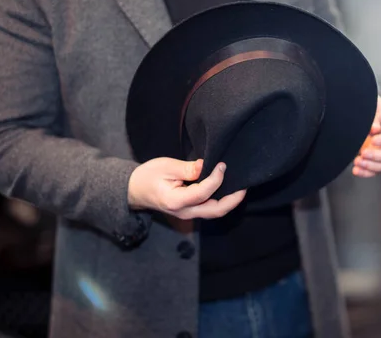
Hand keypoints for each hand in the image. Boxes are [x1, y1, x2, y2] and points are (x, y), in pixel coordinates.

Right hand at [128, 158, 245, 218]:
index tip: (222, 165)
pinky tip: (228, 189)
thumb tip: (206, 166)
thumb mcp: (165, 166)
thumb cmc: (148, 176)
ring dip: (230, 201)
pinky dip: (222, 201)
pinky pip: (210, 209)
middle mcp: (184, 212)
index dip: (216, 179)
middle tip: (244, 184)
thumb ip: (187, 169)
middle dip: (233, 199)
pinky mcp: (191, 211)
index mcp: (175, 201)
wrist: (135, 190)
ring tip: (240, 186)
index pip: (202, 193)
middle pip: (215, 211)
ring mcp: (188, 214)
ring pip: (215, 212)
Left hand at [353, 96, 380, 176]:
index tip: (373, 140)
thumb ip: (372, 117)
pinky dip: (367, 172)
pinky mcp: (380, 159)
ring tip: (357, 162)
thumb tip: (374, 130)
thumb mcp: (371, 106)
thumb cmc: (369, 105)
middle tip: (363, 153)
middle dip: (380, 156)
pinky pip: (378, 170)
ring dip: (373, 166)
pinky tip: (356, 170)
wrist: (363, 110)